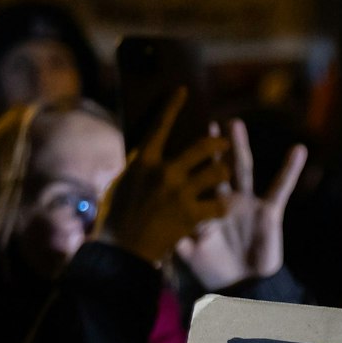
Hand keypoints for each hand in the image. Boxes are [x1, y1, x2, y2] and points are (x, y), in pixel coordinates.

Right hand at [97, 88, 232, 267]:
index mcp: (144, 161)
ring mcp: (180, 193)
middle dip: (217, 142)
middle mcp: (164, 172)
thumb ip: (139, 167)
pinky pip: (218, 205)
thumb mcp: (122, 184)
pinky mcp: (192, 215)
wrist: (122, 251)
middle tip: (225, 142)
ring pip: (217, 173)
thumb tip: (146, 153)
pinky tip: (221, 208)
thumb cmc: (117, 218)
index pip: (161, 125)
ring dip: (223, 173)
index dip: (173, 106)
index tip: (183, 91)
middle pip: (201, 147)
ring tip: (225, 175)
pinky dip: (221, 206)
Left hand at [176, 118, 307, 290]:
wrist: (244, 289)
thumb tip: (155, 217)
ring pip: (242, 169)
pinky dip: (290, 169)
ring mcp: (247, 204)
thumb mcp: (187, 252)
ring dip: (239, 147)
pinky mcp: (268, 211)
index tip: (179, 139)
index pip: (195, 179)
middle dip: (213, 146)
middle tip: (208, 122)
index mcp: (204, 207)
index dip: (190, 160)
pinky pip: (281, 187)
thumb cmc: (214, 272)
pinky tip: (298, 150)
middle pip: (216, 166)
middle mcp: (225, 200)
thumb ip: (174, 232)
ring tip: (235, 124)